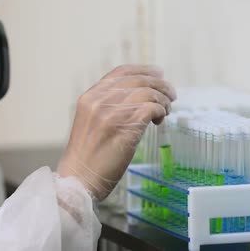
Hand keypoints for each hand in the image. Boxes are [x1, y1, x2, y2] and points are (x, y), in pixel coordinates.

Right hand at [57, 65, 176, 200]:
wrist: (78, 180)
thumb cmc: (87, 157)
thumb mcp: (90, 123)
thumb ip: (107, 107)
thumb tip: (138, 97)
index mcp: (89, 97)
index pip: (120, 72)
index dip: (143, 70)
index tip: (158, 73)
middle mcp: (99, 101)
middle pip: (138, 80)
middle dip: (159, 84)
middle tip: (171, 94)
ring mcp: (111, 114)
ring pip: (147, 93)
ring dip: (163, 99)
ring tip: (166, 110)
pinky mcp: (124, 129)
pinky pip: (151, 108)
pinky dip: (161, 111)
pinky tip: (160, 120)